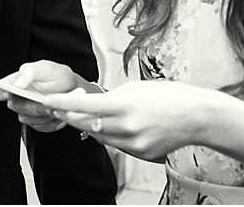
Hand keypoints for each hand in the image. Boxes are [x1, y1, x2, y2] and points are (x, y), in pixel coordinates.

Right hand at [0, 60, 79, 132]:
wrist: (74, 90)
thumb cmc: (57, 76)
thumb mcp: (45, 68)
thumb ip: (29, 72)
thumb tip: (16, 83)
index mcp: (15, 83)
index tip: (9, 91)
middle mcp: (18, 98)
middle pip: (14, 106)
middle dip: (31, 104)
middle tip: (45, 99)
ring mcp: (27, 112)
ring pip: (27, 119)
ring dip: (43, 113)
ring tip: (54, 104)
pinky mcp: (37, 124)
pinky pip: (40, 127)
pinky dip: (51, 121)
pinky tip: (56, 112)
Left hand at [43, 80, 221, 161]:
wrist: (197, 117)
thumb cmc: (168, 96)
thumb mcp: (135, 88)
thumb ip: (110, 98)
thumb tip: (89, 105)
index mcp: (125, 105)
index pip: (85, 106)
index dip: (62, 103)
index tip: (46, 100)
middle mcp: (127, 128)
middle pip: (86, 125)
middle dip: (72, 115)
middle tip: (64, 105)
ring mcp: (134, 144)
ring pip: (99, 137)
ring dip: (92, 126)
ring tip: (99, 112)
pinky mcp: (140, 155)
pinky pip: (115, 145)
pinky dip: (110, 135)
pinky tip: (119, 125)